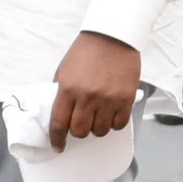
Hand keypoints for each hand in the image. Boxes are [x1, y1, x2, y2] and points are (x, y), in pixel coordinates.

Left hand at [46, 30, 140, 152]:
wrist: (112, 36)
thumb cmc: (87, 51)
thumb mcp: (65, 70)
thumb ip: (62, 94)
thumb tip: (61, 116)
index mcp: (68, 89)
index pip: (59, 124)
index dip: (57, 139)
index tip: (58, 146)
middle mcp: (88, 96)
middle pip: (80, 131)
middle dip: (79, 131)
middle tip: (81, 122)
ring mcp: (108, 99)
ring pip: (100, 131)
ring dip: (97, 127)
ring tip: (98, 116)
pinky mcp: (125, 98)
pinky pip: (119, 124)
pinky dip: (114, 123)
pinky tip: (111, 114)